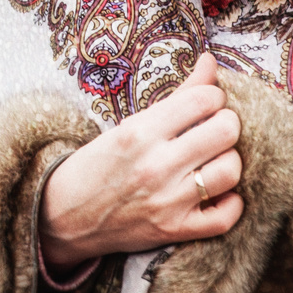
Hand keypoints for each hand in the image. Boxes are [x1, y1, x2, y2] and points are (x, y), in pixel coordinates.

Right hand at [38, 52, 243, 268]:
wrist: (63, 216)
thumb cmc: (99, 164)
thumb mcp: (131, 124)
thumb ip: (178, 95)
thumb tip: (211, 61)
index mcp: (140, 132)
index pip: (204, 99)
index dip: (213, 97)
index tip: (206, 104)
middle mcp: (155, 166)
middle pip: (226, 131)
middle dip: (226, 124)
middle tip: (213, 129)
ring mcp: (166, 201)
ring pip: (230, 170)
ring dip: (228, 161)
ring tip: (213, 160)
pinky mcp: (174, 230)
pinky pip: (226, 217)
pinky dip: (230, 204)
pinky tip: (217, 193)